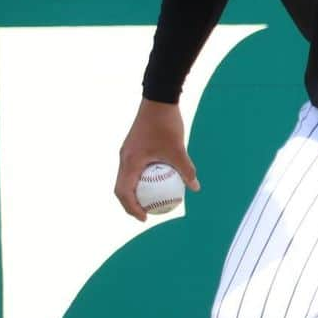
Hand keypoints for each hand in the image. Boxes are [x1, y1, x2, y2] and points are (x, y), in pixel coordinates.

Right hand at [114, 99, 199, 221]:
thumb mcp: (178, 149)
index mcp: (130, 162)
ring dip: (134, 192)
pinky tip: (156, 180)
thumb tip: (196, 188)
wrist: (158, 99)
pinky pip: (132, 168)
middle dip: (131, 204)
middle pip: (121, 188)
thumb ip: (186, 169)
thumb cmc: (166, 124)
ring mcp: (127, 152)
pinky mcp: (132, 146)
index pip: (124, 192)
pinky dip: (139, 179)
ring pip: (125, 178)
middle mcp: (124, 158)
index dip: (132, 209)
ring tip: (150, 201)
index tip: (145, 218)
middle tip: (146, 214)